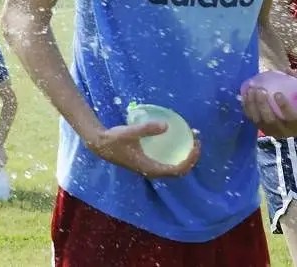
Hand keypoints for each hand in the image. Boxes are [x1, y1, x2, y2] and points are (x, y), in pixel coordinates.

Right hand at [85, 122, 200, 178]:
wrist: (100, 144)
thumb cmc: (114, 139)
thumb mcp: (130, 132)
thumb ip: (147, 129)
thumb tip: (166, 125)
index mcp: (150, 167)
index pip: (177, 169)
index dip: (190, 159)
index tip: (196, 146)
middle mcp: (152, 170)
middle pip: (178, 170)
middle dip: (190, 158)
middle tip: (197, 142)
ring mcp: (149, 167)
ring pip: (173, 166)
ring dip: (184, 156)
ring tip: (191, 141)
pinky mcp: (147, 162)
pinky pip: (167, 161)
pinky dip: (175, 153)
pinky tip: (175, 140)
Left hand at [243, 69, 296, 137]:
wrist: (294, 123)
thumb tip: (289, 70)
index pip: (291, 118)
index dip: (284, 107)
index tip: (277, 93)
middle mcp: (284, 132)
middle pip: (271, 120)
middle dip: (263, 105)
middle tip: (260, 90)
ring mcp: (270, 131)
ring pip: (259, 120)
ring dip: (253, 104)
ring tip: (252, 89)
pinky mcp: (260, 128)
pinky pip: (251, 118)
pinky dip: (247, 106)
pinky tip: (245, 93)